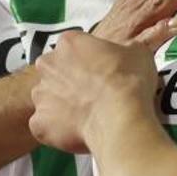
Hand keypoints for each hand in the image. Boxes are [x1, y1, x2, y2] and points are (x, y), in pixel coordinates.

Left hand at [29, 32, 157, 153]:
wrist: (120, 117)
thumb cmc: (128, 82)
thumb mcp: (138, 52)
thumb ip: (126, 50)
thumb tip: (129, 54)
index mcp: (69, 43)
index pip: (73, 48)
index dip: (87, 61)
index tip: (99, 72)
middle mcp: (48, 65)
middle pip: (54, 71)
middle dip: (68, 81)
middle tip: (91, 94)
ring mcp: (40, 96)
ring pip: (47, 99)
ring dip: (61, 106)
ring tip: (86, 116)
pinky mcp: (39, 123)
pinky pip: (45, 126)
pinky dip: (58, 131)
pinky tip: (77, 132)